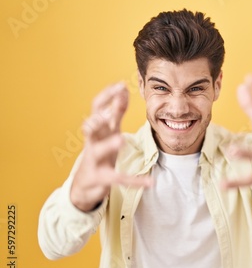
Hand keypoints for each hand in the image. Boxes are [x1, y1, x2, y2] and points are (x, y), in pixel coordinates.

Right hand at [70, 82, 151, 211]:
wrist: (85, 182)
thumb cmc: (99, 150)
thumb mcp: (108, 130)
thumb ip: (116, 111)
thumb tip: (122, 89)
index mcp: (98, 128)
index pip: (97, 107)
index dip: (107, 96)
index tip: (121, 85)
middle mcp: (93, 141)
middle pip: (91, 126)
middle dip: (98, 119)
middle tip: (107, 112)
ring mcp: (94, 159)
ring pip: (99, 150)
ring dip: (109, 144)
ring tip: (121, 140)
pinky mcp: (100, 177)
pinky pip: (118, 178)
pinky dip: (134, 180)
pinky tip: (149, 182)